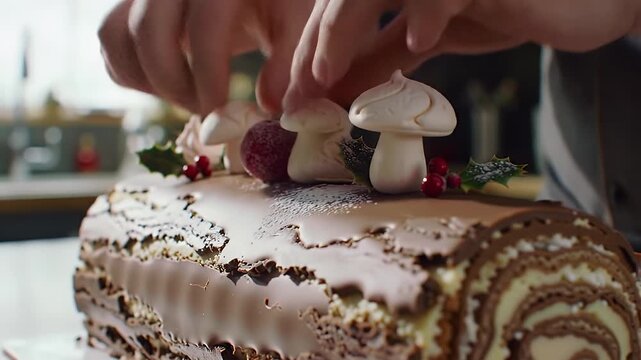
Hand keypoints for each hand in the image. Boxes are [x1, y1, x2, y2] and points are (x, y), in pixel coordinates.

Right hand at [98, 0, 312, 114]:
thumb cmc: (277, 2)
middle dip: (174, 84)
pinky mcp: (129, 5)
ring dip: (146, 80)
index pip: (204, 27)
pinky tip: (171, 85)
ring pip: (114, 35)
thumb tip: (270, 106)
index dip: (208, 79)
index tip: (220, 115)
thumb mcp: (294, 23)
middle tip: (204, 110)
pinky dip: (130, 73)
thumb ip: (287, 62)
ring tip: (188, 96)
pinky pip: (109, 41)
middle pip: (147, 31)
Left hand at [285, 0, 640, 109]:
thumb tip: (330, 97)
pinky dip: (431, 8)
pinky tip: (418, 41)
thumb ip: (379, 64)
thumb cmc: (495, 12)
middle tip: (296, 97)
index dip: (306, 57)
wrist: (570, 1)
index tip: (287, 104)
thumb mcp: (424, 44)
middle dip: (312, 48)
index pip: (333, 15)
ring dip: (346, 26)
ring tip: (327, 75)